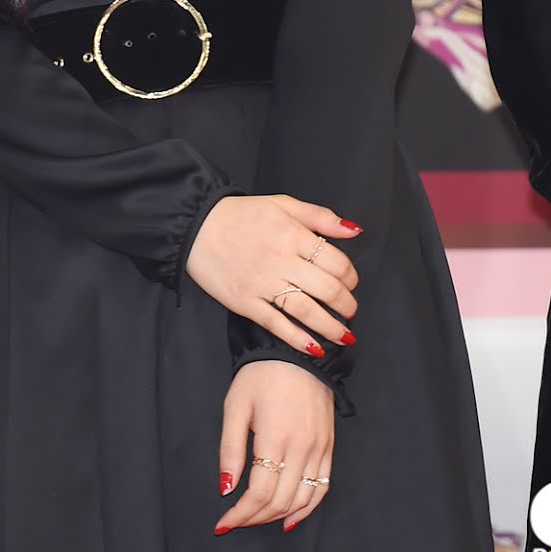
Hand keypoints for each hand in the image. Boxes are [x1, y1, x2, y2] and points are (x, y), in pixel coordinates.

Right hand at [185, 194, 359, 354]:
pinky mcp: (245, 302)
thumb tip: (354, 230)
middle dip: (347, 304)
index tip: (351, 282)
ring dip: (331, 327)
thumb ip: (321, 216)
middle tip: (351, 309)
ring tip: (345, 335)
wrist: (196, 225)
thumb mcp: (283, 204)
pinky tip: (314, 347)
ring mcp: (262, 284)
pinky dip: (298, 339)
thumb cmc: (241, 215)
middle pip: (327, 289)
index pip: (336, 262)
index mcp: (292, 234)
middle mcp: (280, 260)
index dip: (350, 276)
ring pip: (306, 311)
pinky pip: (277, 324)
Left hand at [215, 361, 333, 533]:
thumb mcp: (236, 406)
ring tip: (256, 518)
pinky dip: (307, 507)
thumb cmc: (261, 374)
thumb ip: (230, 450)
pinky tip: (291, 517)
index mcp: (276, 437)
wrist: (297, 351)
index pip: (260, 493)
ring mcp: (319, 448)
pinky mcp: (329, 446)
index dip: (240, 514)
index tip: (223, 523)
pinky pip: (322, 486)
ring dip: (278, 516)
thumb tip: (226, 489)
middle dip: (254, 518)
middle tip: (235, 521)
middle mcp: (302, 447)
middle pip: (280, 501)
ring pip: (302, 499)